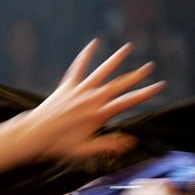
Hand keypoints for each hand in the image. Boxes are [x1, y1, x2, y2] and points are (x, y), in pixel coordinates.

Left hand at [11, 39, 163, 160]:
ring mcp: (79, 90)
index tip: (159, 86)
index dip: (145, 93)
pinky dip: (85, 55)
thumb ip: (109, 146)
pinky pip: (78, 68)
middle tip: (150, 67)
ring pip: (101, 72)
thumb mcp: (85, 150)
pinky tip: (93, 43)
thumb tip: (132, 142)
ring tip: (127, 48)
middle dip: (136, 76)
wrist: (35, 133)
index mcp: (99, 114)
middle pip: (119, 84)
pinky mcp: (67, 86)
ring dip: (115, 60)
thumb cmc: (60, 145)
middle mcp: (92, 99)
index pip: (128, 101)